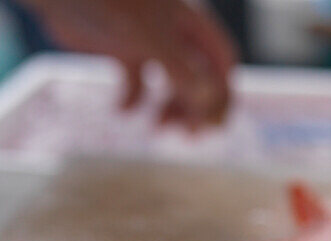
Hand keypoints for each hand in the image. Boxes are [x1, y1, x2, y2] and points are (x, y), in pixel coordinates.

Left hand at [15, 0, 235, 129]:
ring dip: (168, 109)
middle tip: (187, 137)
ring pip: (170, 83)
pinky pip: (135, 83)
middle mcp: (172, 32)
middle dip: (195, 108)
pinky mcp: (121, 48)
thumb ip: (180, 66)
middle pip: (198, 77)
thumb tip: (207, 99)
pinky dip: (131, 100)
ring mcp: (146, 41)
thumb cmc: (108, 2)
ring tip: (156, 129)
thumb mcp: (148, 36)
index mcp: (189, 23)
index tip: (213, 126)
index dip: (222, 93)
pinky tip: (118, 111)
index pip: (221, 62)